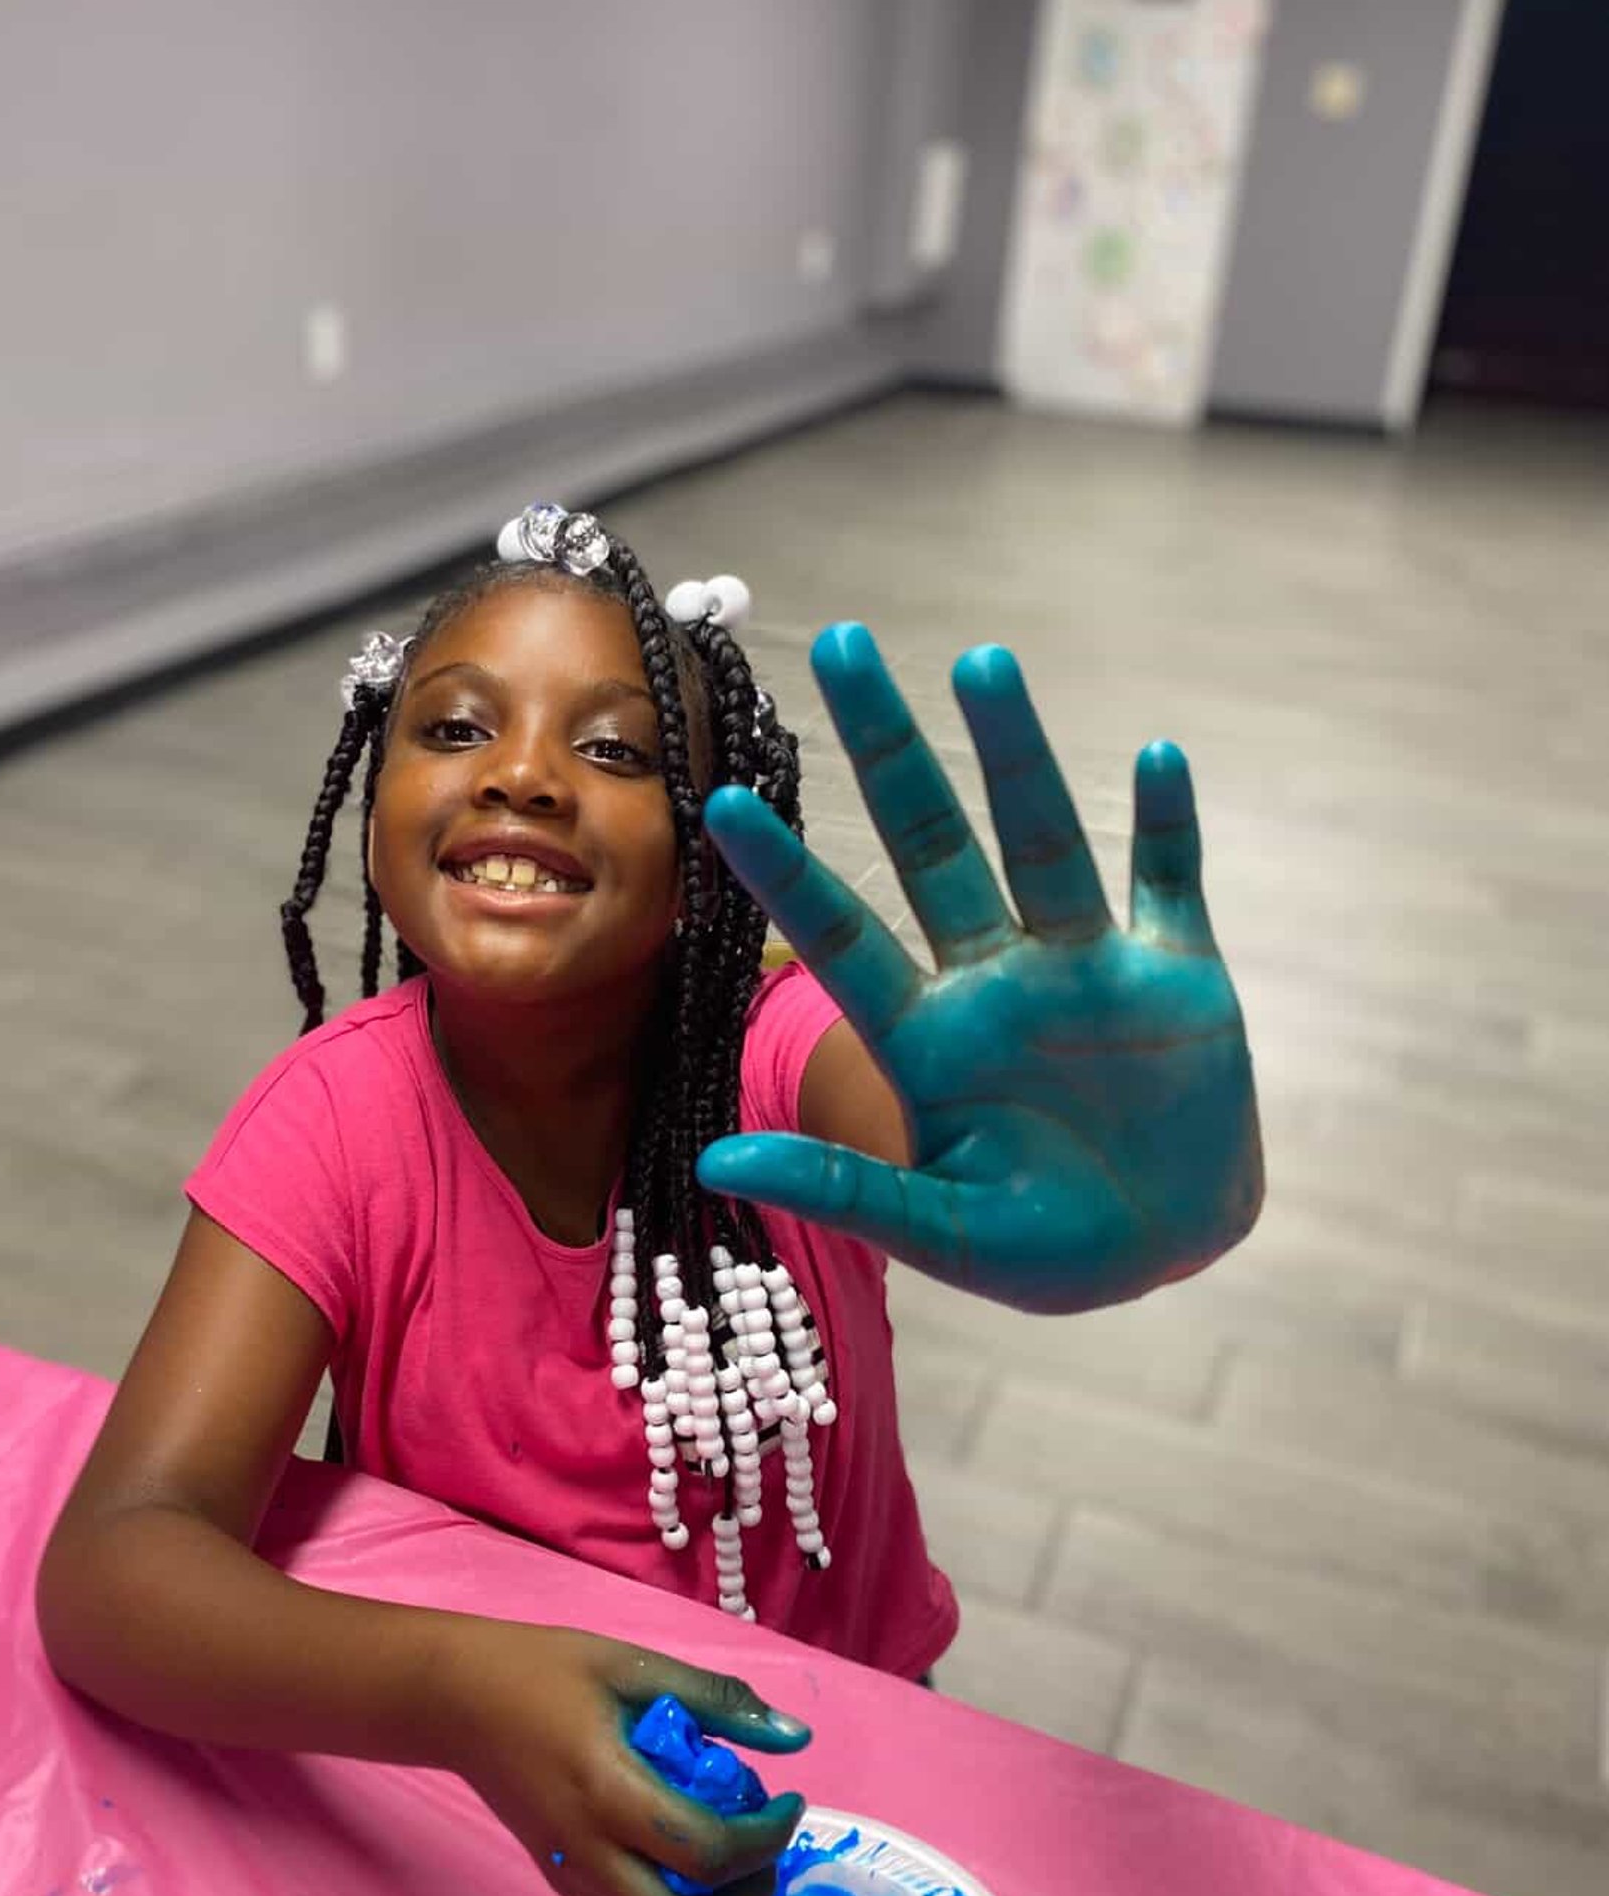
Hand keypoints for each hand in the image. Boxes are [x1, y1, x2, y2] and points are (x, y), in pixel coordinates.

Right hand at [438, 1623, 810, 1895]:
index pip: (707, 1852)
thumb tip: (796, 1738)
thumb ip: (717, 1702)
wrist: (456, 1700)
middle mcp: (588, 1853)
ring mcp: (570, 1876)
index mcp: (608, 1792)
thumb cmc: (544, 1672)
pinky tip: (688, 1852)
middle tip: (767, 1852)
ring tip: (735, 1855)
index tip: (788, 1801)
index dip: (766, 1839)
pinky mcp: (559, 1882)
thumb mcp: (633, 1667)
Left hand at [699, 626, 1263, 1312]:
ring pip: (1043, 841)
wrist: (1166, 1251)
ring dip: (1017, 756)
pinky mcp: (1180, 974)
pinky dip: (1168, 824)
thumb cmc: (1042, 1250)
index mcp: (929, 1038)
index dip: (784, 873)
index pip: (841, 935)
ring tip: (981, 663)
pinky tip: (1157, 757)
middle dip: (888, 750)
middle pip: (931, 845)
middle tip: (840, 645)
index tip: (719, 798)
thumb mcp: (941, 1233)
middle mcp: (997, 980)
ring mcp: (1087, 967)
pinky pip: (1171, 882)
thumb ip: (845, 1191)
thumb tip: (716, 1162)